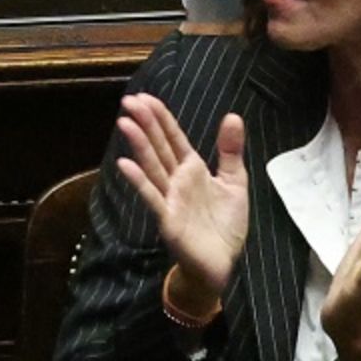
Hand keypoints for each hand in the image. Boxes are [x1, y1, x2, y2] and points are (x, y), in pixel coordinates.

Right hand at [112, 92, 251, 317]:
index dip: (161, 118)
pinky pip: (153, 196)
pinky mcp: (167, 217)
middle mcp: (178, 180)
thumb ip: (230, 151)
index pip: (174, 138)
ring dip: (139, 145)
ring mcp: (170, 197)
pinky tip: (126, 164)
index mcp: (193, 169)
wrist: (222, 262)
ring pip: (153, 166)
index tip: (145, 98)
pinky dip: (139, 181)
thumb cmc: (225, 225)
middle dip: (146, 124)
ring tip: (124, 123)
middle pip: (159, 147)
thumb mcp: (235, 182)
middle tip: (129, 101)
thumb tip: (233, 115)